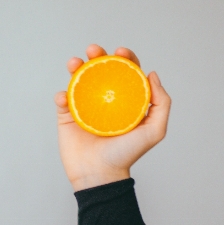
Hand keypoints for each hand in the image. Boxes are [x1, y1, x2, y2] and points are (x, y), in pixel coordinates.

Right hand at [54, 44, 171, 191]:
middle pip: (101, 71)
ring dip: (75, 66)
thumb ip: (161, 103)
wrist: (100, 175)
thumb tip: (152, 74)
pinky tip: (65, 96)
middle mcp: (105, 101)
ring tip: (74, 62)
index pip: (126, 73)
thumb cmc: (127, 155)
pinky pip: (63, 100)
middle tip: (94, 50)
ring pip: (79, 80)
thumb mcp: (154, 131)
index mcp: (125, 101)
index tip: (120, 52)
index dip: (125, 58)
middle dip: (97, 55)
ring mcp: (85, 108)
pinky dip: (62, 95)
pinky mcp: (68, 117)